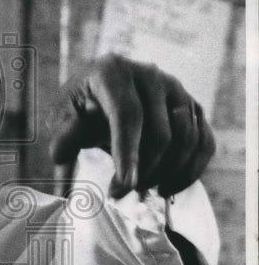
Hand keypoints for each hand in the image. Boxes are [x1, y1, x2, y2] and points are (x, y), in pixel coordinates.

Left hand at [48, 54, 215, 198]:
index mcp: (113, 71)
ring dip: (167, 172)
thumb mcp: (60, 119)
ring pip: (186, 139)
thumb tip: (60, 154)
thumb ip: (62, 135)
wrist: (100, 97)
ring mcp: (177, 89)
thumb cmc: (77, 110)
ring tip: (142, 188)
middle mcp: (150, 75)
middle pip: (160, 133)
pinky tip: (167, 187)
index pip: (128, 115)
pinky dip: (190, 170)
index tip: (122, 186)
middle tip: (121, 193)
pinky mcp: (192, 107)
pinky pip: (204, 142)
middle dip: (144, 170)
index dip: (127, 153)